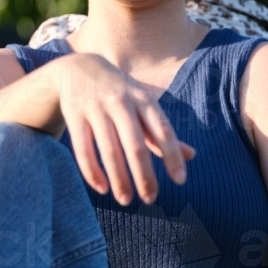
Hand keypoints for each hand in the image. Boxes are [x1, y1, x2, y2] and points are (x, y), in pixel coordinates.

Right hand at [51, 52, 194, 204]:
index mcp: (143, 99)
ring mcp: (96, 108)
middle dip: (144, 175)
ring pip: (109, 150)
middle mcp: (121, 102)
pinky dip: (92, 172)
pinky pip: (83, 149)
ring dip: (119, 179)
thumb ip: (162, 132)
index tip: (180, 181)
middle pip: (135, 145)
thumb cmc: (120, 93)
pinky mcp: (74, 116)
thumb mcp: (144, 105)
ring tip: (126, 200)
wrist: (77, 67)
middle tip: (151, 199)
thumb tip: (192, 156)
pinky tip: (102, 189)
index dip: (173, 155)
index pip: (162, 131)